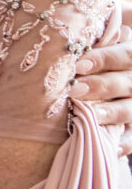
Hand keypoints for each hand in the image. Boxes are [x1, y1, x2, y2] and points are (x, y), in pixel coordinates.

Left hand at [74, 24, 131, 156]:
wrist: (93, 91)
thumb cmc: (83, 66)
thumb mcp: (88, 53)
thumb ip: (85, 48)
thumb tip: (63, 43)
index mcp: (129, 58)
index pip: (126, 54)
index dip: (104, 59)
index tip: (78, 65)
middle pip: (127, 83)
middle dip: (101, 86)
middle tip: (75, 90)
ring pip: (130, 110)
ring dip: (109, 112)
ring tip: (88, 114)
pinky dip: (123, 143)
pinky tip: (108, 146)